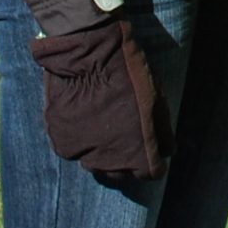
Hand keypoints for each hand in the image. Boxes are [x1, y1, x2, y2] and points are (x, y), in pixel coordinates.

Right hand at [28, 16, 168, 180]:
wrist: (88, 53)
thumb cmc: (129, 73)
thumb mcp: (157, 100)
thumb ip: (163, 133)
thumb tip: (167, 152)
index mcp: (138, 155)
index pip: (151, 174)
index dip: (154, 160)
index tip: (150, 147)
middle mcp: (110, 163)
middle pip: (122, 174)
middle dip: (127, 160)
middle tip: (125, 134)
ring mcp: (83, 155)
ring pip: (96, 164)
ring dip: (102, 151)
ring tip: (103, 125)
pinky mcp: (61, 143)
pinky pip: (74, 149)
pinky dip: (80, 138)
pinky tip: (84, 117)